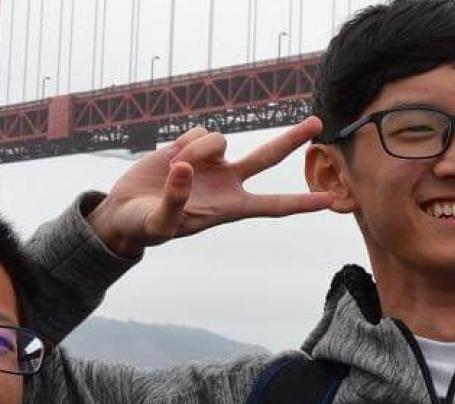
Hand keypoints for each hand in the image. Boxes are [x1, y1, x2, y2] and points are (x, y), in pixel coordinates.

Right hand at [88, 117, 334, 256]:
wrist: (124, 213)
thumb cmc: (145, 227)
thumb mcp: (159, 224)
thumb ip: (174, 199)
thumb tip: (186, 168)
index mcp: (229, 208)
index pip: (273, 206)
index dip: (301, 203)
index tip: (330, 200)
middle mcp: (227, 182)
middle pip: (269, 157)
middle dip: (292, 139)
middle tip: (317, 124)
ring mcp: (211, 163)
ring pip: (219, 140)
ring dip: (196, 150)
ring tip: (173, 169)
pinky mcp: (192, 147)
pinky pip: (199, 132)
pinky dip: (183, 144)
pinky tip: (169, 159)